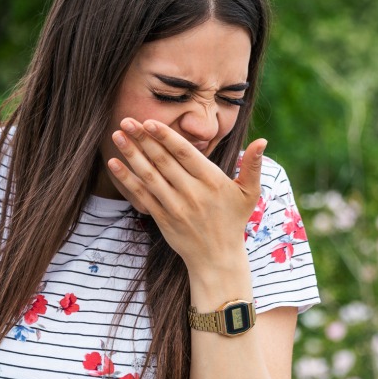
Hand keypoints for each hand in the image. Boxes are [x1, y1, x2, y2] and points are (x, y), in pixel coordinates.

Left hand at [106, 119, 264, 271]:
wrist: (217, 258)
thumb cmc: (233, 220)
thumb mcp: (249, 193)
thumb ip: (253, 166)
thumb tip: (263, 141)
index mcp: (212, 181)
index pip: (185, 153)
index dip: (165, 136)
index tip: (149, 121)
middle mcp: (192, 192)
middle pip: (162, 161)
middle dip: (143, 139)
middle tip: (126, 120)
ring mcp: (175, 206)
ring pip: (149, 176)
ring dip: (131, 154)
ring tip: (116, 136)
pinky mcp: (162, 218)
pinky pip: (141, 196)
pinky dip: (127, 180)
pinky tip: (114, 164)